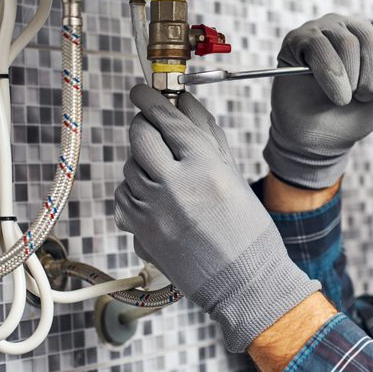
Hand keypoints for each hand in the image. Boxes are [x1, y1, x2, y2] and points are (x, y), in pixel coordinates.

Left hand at [114, 85, 319, 352]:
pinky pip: (124, 197)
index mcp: (205, 167)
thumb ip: (206, 133)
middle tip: (151, 125)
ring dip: (142, 161)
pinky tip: (157, 197)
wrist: (244, 281)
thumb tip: (183, 100)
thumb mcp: (233, 174)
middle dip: (144, 125)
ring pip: (129, 167)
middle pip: (139, 137)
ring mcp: (153, 211)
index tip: (141, 90)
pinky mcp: (140, 233)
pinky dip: (135, 190)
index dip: (151, 99)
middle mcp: (175, 185)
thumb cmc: (248, 228)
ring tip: (165, 172)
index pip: (167, 119)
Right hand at [263, 13, 372, 188]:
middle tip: (364, 97)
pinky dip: (332, 79)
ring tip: (345, 98)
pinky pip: (321, 49)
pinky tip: (334, 95)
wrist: (317, 138)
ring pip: (348, 45)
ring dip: (352, 83)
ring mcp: (323, 29)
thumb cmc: (355, 114)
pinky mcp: (298, 39)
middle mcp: (351, 26)